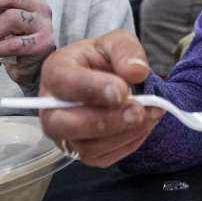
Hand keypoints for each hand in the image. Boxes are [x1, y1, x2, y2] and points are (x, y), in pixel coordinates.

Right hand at [37, 30, 161, 166]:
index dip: (92, 89)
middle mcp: (52, 107)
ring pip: (86, 147)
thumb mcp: (116, 42)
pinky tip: (144, 125)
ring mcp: (65, 134)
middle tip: (137, 111)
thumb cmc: (103, 60)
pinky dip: (128, 144)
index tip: (122, 90)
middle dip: (104, 121)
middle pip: (63, 124)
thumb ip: (126, 51)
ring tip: (150, 114)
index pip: (64, 83)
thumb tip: (137, 71)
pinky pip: (103, 158)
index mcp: (56, 71)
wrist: (106, 80)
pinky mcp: (82, 152)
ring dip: (123, 134)